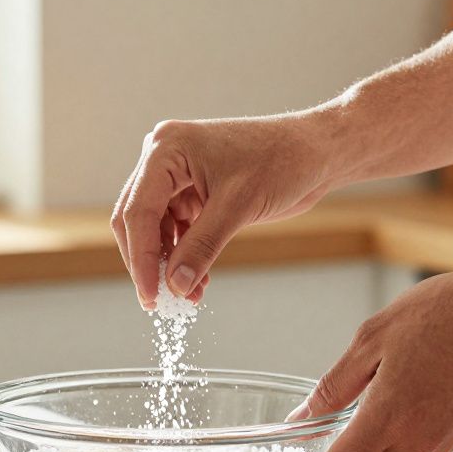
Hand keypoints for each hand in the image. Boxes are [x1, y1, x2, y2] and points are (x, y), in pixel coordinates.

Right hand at [110, 111, 345, 308]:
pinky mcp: (193, 192)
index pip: (138, 211)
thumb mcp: (238, 206)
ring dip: (169, 264)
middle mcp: (164, 158)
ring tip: (187, 296)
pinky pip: (177, 230)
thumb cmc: (282, 161)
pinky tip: (198, 281)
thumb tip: (175, 286)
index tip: (150, 295)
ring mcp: (177, 176)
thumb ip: (202, 247)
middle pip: (137, 220)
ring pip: (156, 230)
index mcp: (167, 149)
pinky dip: (184, 256)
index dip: (141, 258)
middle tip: (159, 302)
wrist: (315, 152)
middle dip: (149, 262)